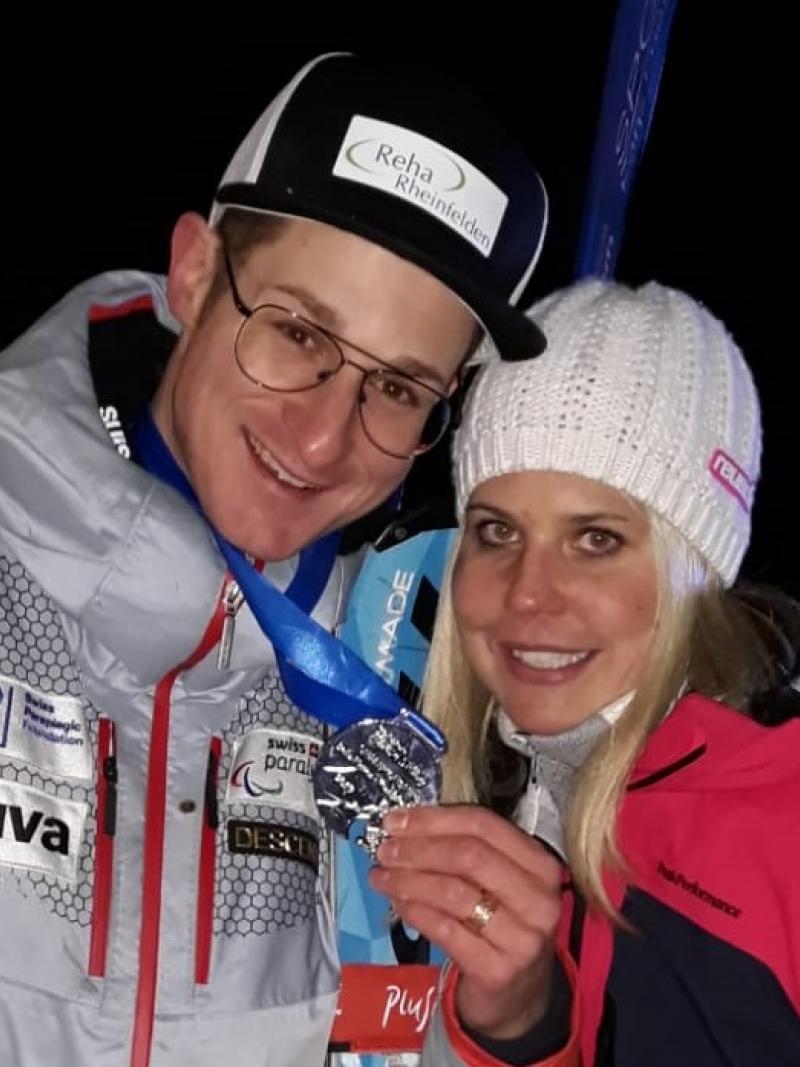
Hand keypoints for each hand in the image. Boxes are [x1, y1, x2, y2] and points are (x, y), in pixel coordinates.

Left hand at [368, 804, 562, 1040]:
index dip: (434, 819)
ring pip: (454, 892)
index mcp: (540, 864)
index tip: (396, 820)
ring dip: (409, 880)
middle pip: (469, 856)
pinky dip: (415, 911)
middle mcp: (539, 898)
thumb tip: (404, 826)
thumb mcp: (496, 882)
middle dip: (419, 849)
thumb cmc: (500, 924)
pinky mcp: (498, 969)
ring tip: (381, 877)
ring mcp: (523, 937)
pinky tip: (398, 903)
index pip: (483, 825)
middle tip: (385, 850)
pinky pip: (446, 930)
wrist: (518, 995)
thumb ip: (462, 849)